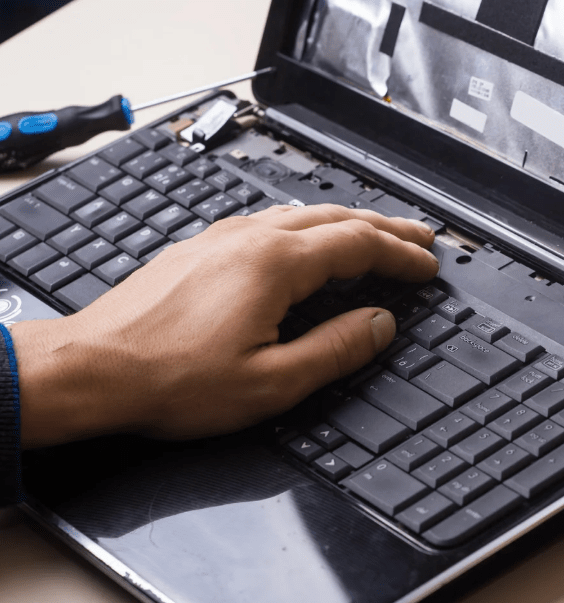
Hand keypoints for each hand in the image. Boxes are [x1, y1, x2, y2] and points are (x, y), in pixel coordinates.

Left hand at [11, 204, 439, 446]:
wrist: (92, 369)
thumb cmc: (171, 380)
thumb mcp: (272, 382)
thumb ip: (336, 349)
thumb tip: (380, 325)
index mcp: (275, 264)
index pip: (359, 245)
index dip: (401, 255)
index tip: (428, 266)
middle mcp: (250, 238)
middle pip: (336, 218)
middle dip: (386, 228)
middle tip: (420, 237)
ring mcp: (221, 238)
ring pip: (302, 216)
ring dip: (348, 223)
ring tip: (376, 235)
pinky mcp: (199, 249)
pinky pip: (270, 224)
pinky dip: (308, 229)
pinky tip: (307, 243)